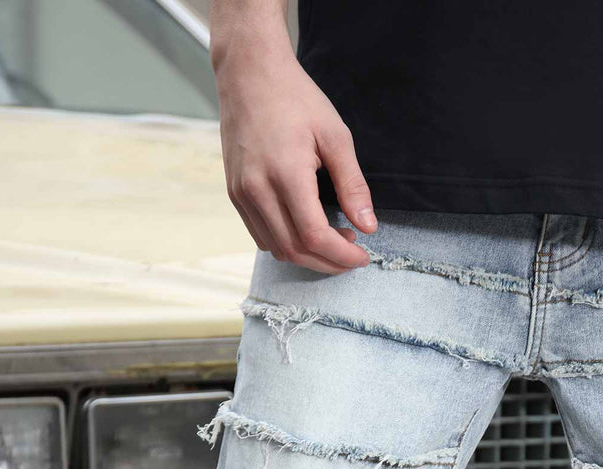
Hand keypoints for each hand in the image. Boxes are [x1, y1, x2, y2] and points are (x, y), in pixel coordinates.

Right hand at [214, 43, 373, 273]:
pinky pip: (260, 235)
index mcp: (285, 173)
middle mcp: (257, 188)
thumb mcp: (335, 135)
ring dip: (308, 256)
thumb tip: (368, 226)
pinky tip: (305, 231)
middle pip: (295, 250)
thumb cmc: (294, 98)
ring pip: (276, 248)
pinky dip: (286, 244)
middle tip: (352, 254)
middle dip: (328, 262)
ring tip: (333, 241)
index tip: (362, 255)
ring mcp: (241, 193)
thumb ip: (352, 185)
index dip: (341, 255)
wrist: (248, 73)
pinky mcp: (234, 193)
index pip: (314, 236)